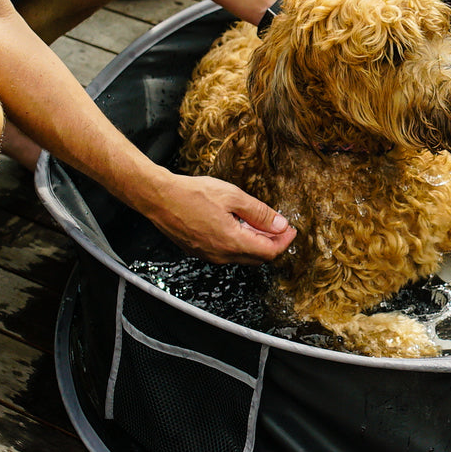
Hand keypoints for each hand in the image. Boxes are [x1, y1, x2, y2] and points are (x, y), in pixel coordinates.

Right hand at [145, 171, 295, 264]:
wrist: (159, 198)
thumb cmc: (192, 194)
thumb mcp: (233, 196)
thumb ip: (259, 213)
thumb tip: (280, 225)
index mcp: (232, 242)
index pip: (270, 252)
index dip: (284, 241)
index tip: (291, 229)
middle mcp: (221, 255)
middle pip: (258, 258)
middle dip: (273, 243)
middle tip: (278, 225)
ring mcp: (209, 256)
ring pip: (242, 256)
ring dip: (256, 243)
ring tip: (259, 223)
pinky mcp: (200, 252)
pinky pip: (227, 253)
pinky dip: (239, 243)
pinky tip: (238, 225)